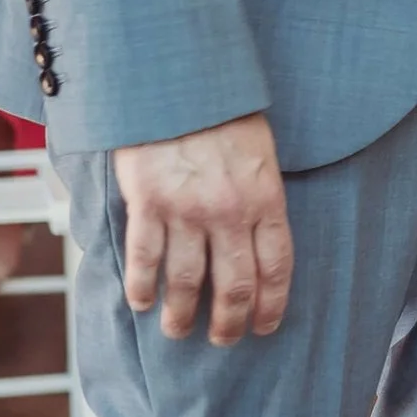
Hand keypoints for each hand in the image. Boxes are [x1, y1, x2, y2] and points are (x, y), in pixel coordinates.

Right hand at [113, 112, 293, 345]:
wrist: (177, 77)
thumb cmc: (220, 109)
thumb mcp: (260, 151)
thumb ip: (260, 194)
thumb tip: (259, 234)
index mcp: (265, 198)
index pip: (276, 268)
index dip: (272, 305)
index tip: (264, 327)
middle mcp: (230, 212)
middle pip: (234, 287)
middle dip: (229, 323)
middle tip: (221, 339)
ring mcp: (188, 211)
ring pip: (187, 282)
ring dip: (182, 315)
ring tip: (177, 330)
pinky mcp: (149, 203)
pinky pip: (147, 259)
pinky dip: (142, 287)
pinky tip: (140, 302)